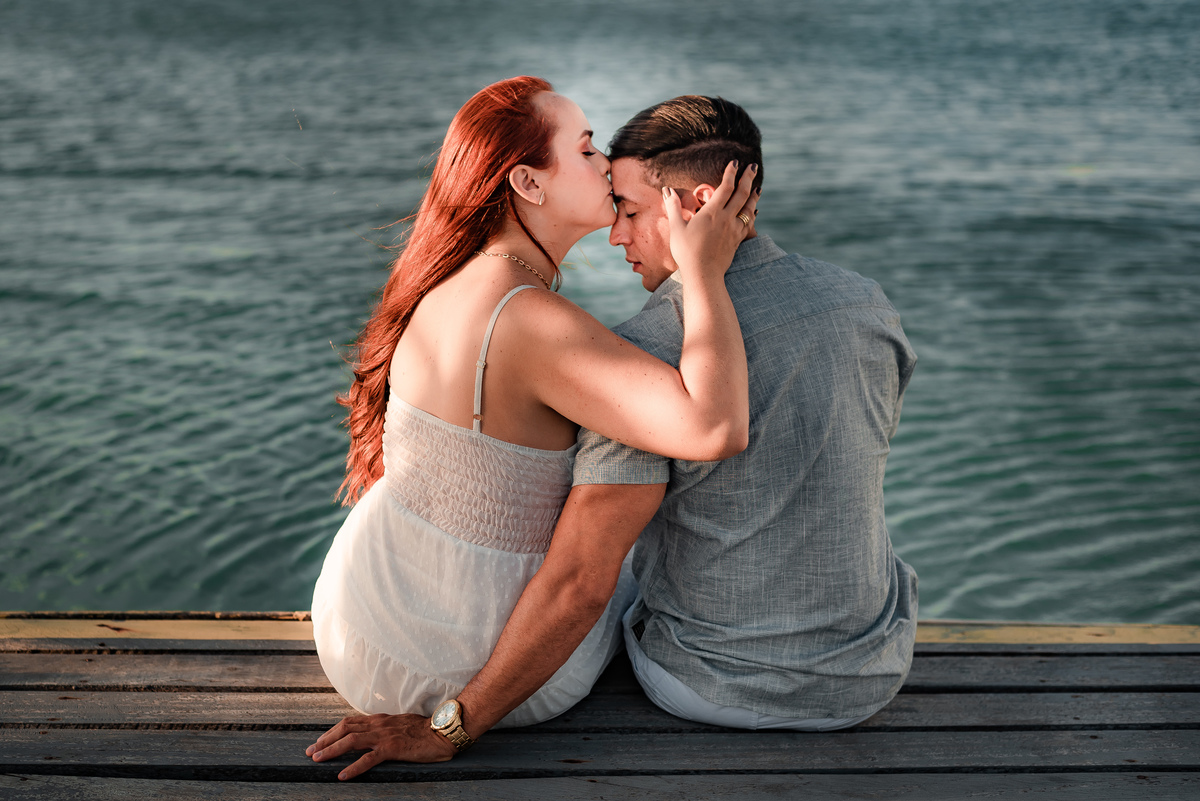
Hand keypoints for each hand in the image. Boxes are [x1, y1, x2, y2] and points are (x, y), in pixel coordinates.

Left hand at [306, 712, 457, 779]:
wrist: (441, 732)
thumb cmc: (424, 730)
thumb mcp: (399, 725)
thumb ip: (384, 729)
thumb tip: (371, 737)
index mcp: (380, 719)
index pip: (350, 722)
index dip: (332, 731)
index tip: (319, 741)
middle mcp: (379, 724)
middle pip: (345, 729)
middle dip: (325, 740)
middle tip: (311, 752)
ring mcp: (384, 736)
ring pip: (351, 740)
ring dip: (332, 750)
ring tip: (318, 759)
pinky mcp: (392, 748)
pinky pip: (368, 758)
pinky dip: (354, 767)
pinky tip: (343, 775)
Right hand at [663, 160, 758, 282]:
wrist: (703, 275)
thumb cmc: (687, 252)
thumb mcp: (677, 228)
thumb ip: (674, 207)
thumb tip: (666, 189)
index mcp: (712, 212)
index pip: (726, 187)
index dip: (731, 173)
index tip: (735, 163)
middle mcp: (727, 218)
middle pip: (742, 193)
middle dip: (748, 178)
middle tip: (752, 167)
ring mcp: (734, 229)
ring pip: (749, 208)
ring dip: (753, 196)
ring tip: (757, 188)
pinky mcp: (738, 240)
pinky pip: (749, 223)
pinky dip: (752, 214)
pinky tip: (754, 211)